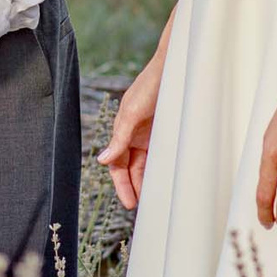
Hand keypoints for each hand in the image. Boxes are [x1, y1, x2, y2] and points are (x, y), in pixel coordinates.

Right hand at [97, 51, 166, 212]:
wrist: (174, 69)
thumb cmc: (149, 87)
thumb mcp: (131, 115)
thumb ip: (118, 140)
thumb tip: (102, 161)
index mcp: (123, 132)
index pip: (118, 166)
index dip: (122, 185)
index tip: (130, 203)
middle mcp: (136, 135)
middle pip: (132, 168)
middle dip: (135, 187)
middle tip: (142, 207)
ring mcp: (152, 134)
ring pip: (147, 164)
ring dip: (148, 180)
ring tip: (155, 199)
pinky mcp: (167, 131)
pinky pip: (162, 155)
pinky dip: (162, 168)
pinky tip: (168, 180)